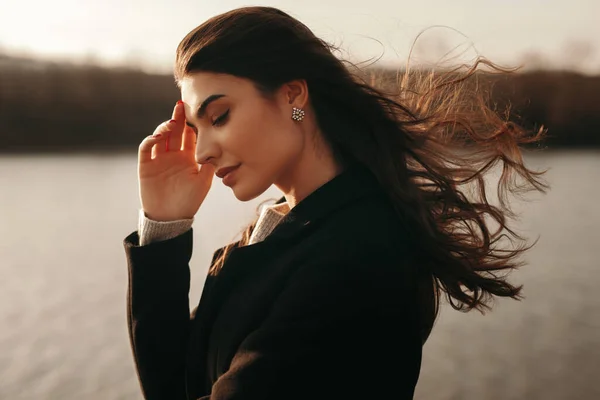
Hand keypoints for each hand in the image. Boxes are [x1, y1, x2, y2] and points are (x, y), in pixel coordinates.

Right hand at [137, 101, 214, 220]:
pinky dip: (150, 140)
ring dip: (164, 128)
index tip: (194, 110)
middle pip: (174, 132)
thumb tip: (217, 149)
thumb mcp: (203, 183)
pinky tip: (158, 137)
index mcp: (187, 157)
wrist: (171, 218)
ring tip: (171, 125)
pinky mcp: (146, 166)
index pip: (189, 136)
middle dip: (177, 118)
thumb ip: (209, 166)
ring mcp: (158, 160)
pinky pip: (146, 149)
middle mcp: (173, 155)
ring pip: (160, 137)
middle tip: (180, 106)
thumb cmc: (189, 201)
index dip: (191, 123)